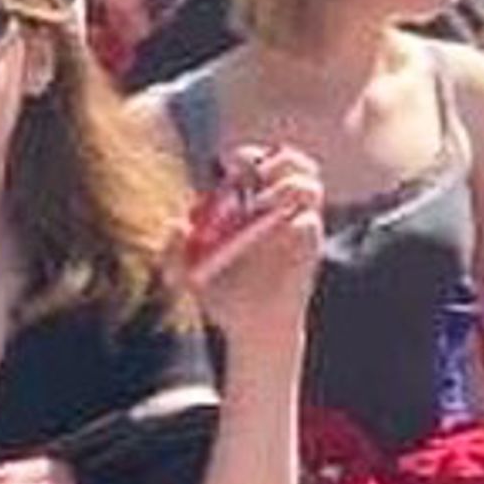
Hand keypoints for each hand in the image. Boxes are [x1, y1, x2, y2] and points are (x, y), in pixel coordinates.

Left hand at [181, 143, 321, 354]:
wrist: (250, 328)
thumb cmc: (221, 294)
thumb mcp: (185, 275)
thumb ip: (171, 253)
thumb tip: (177, 225)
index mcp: (252, 204)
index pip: (261, 161)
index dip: (249, 155)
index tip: (231, 163)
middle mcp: (279, 210)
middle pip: (295, 163)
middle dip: (278, 161)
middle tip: (257, 176)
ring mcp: (297, 228)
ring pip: (311, 187)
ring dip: (288, 187)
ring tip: (263, 205)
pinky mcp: (309, 250)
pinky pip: (310, 224)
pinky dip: (295, 222)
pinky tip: (277, 235)